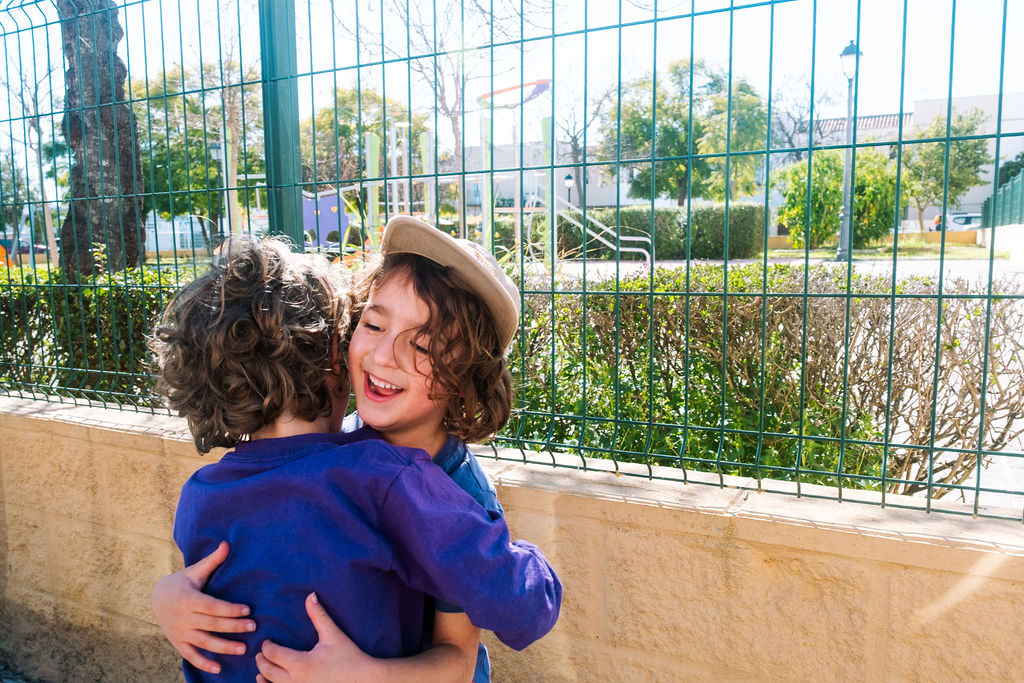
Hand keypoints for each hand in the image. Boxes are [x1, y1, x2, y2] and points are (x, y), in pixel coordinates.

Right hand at [151, 541, 254, 673]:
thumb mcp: (195, 571)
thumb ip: (213, 561)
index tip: (248, 610)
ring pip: (204, 641)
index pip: (212, 606)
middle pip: (211, 624)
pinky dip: (203, 663)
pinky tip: (218, 669)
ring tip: (243, 649)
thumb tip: (227, 543)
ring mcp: (180, 632)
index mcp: (188, 598)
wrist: (156, 598)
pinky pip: (191, 655)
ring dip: (223, 647)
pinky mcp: (178, 642)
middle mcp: (184, 617)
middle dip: (233, 627)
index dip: (229, 609)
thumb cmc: (182, 582)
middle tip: (253, 628)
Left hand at [255, 593, 380, 682]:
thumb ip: (318, 615)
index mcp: (300, 664)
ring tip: (260, 674)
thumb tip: (310, 595)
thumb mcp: (333, 634)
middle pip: (268, 671)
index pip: (273, 654)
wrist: (363, 680)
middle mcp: (295, 681)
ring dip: (264, 679)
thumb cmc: (349, 657)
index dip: (267, 647)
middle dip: (262, 662)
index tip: (267, 642)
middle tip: (260, 655)